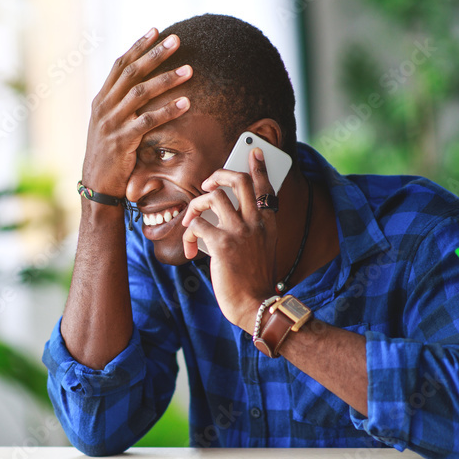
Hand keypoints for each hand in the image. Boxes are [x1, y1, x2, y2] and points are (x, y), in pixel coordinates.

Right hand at [81, 29, 192, 195]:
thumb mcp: (108, 124)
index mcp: (101, 100)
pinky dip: (167, 111)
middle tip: (176, 39)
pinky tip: (185, 103)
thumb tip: (139, 85)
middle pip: (131, 73)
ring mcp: (112, 123)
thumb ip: (120, 105)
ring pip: (140, 93)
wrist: (97, 186)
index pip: (120, 65)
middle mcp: (104, 107)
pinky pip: (147, 122)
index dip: (138, 46)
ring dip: (166, 79)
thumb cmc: (109, 155)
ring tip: (189, 70)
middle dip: (155, 54)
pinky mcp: (122, 141)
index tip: (156, 30)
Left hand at [181, 148, 278, 328]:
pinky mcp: (222, 244)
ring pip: (214, 196)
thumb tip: (220, 216)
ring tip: (193, 219)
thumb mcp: (261, 250)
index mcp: (269, 224)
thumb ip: (248, 230)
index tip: (254, 152)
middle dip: (220, 174)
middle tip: (208, 182)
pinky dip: (189, 233)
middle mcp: (256, 223)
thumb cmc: (253, 281)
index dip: (259, 167)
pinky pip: (197, 225)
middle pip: (239, 180)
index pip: (266, 187)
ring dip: (197, 205)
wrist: (256, 305)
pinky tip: (192, 249)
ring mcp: (240, 231)